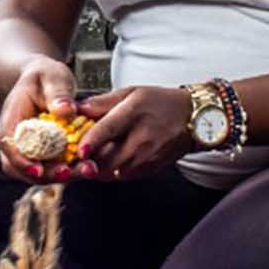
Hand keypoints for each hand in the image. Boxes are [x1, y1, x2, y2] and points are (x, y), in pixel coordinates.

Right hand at [0, 56, 79, 181]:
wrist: (44, 80)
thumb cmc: (45, 75)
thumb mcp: (52, 77)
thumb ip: (57, 92)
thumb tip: (65, 110)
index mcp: (11, 119)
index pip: (8, 144)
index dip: (20, 160)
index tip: (39, 169)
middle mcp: (14, 140)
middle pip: (21, 167)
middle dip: (46, 175)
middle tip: (71, 173)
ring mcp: (27, 150)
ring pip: (36, 174)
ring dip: (60, 177)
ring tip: (87, 170)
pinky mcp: (42, 156)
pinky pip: (51, 170)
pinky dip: (68, 171)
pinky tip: (88, 166)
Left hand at [75, 85, 193, 181]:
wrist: (191, 118)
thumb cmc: (159, 102)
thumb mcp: (131, 93)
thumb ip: (102, 102)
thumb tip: (76, 109)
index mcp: (135, 112)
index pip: (108, 130)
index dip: (90, 142)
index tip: (79, 151)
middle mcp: (143, 137)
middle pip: (107, 158)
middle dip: (88, 160)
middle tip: (76, 155)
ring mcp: (149, 156)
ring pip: (112, 171)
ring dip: (98, 167)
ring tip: (92, 156)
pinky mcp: (151, 169)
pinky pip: (123, 176)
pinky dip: (111, 170)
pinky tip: (111, 159)